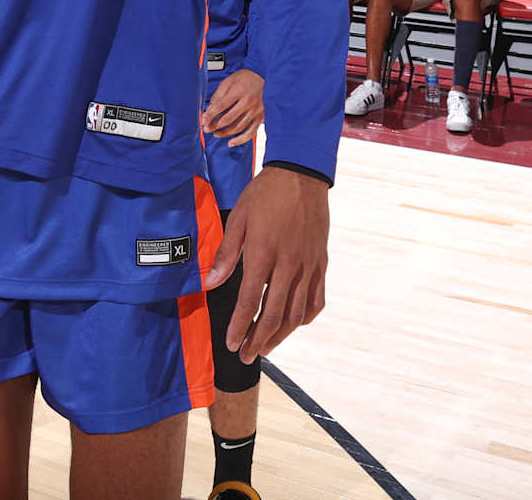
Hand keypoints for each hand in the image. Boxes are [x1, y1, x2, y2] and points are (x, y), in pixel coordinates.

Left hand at [202, 69, 264, 146]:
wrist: (263, 77)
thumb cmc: (245, 78)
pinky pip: (250, 133)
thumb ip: (218, 95)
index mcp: (238, 91)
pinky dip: (240, 140)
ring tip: (216, 133)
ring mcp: (255, 111)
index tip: (203, 120)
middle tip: (206, 128)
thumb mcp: (228, 81)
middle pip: (228, 118)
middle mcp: (248, 102)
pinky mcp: (261, 117)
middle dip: (215, 125)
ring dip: (225, 133)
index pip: (220, 106)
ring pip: (238, 127)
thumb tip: (209, 109)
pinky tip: (231, 142)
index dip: (210, 115)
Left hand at [206, 167, 329, 363]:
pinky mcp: (321, 263)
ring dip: (280, 336)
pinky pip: (316, 300)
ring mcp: (309, 266)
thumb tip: (210, 283)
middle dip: (258, 339)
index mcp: (264, 253)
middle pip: (275, 315)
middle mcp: (289, 264)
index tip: (231, 344)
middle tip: (246, 355)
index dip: (239, 326)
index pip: (249, 301)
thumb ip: (226, 254)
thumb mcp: (238, 218)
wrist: (301, 175)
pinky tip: (293, 324)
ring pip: (297, 313)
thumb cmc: (265, 194)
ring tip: (265, 347)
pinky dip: (304, 317)